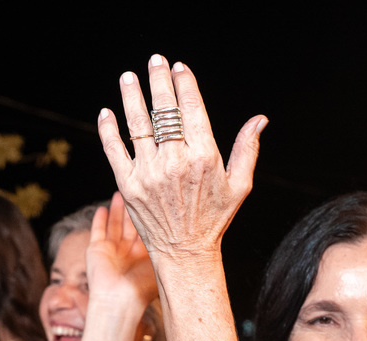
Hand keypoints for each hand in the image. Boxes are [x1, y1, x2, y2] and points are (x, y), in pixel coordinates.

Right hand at [85, 192, 157, 309]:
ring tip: (121, 193)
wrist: (119, 301)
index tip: (158, 199)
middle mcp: (128, 254)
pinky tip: (102, 208)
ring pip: (115, 226)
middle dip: (134, 209)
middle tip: (139, 190)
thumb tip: (185, 230)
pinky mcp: (96, 251)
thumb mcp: (161, 264)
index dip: (152, 217)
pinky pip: (97, 231)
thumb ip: (168, 247)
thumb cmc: (142, 286)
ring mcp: (111, 252)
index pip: (149, 232)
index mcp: (145, 258)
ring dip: (117, 210)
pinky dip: (99, 220)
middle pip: (131, 226)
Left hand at [97, 55, 267, 267]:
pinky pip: (114, 149)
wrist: (184, 253)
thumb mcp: (239, 186)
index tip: (179, 68)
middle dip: (159, 80)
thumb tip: (260, 119)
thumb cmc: (214, 219)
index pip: (192, 109)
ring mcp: (149, 173)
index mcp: (204, 157)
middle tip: (155, 61)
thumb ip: (247, 149)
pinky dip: (108, 129)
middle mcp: (175, 162)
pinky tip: (106, 112)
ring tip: (128, 77)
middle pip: (164, 110)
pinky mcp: (128, 185)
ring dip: (131, 96)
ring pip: (137, 124)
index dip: (185, 84)